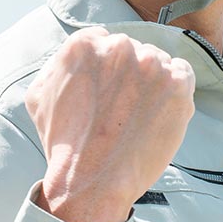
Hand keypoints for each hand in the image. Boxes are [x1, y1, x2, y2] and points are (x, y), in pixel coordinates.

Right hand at [25, 27, 195, 221]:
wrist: (92, 181)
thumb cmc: (64, 144)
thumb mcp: (40, 96)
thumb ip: (59, 63)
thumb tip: (81, 50)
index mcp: (84, 44)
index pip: (104, 40)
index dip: (106, 68)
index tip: (108, 90)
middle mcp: (119, 47)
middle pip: (132, 50)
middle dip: (129, 75)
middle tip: (122, 108)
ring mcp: (151, 64)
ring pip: (158, 61)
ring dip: (153, 82)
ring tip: (138, 115)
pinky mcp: (177, 83)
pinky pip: (182, 73)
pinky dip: (176, 89)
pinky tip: (160, 111)